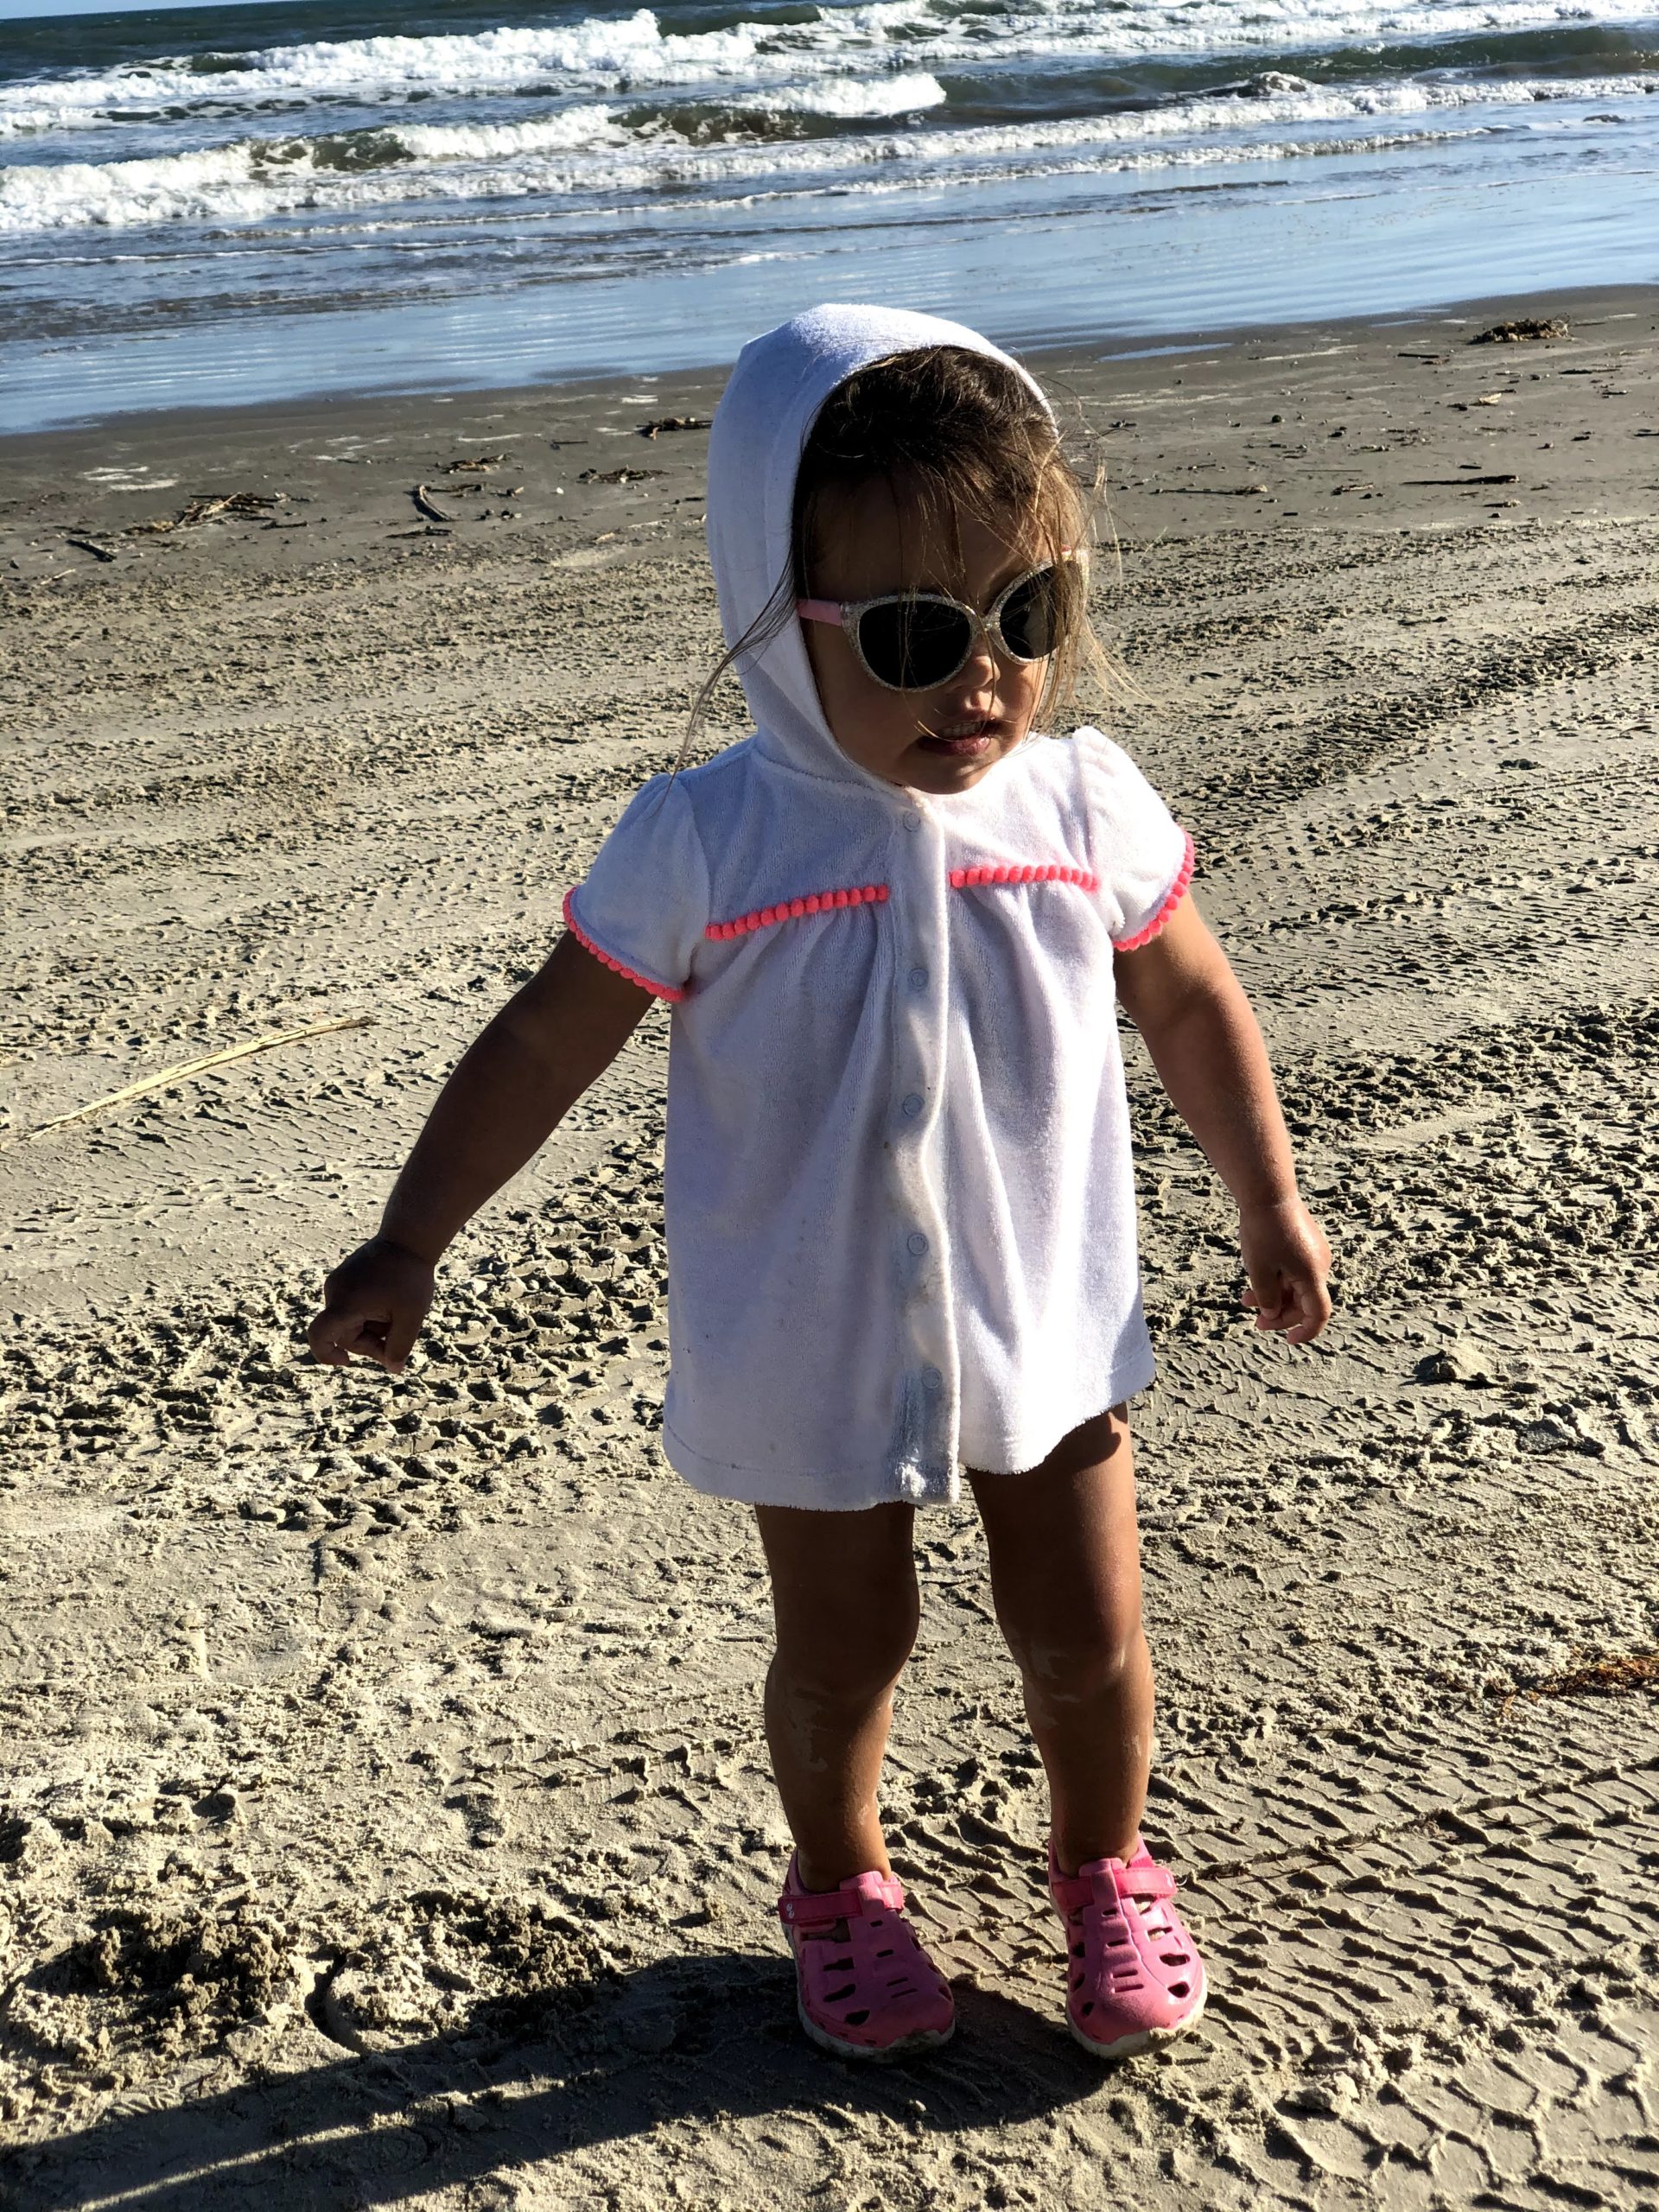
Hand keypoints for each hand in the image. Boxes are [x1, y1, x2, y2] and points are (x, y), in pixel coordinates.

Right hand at [308, 1237, 434, 1373]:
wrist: (409, 1238)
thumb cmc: (411, 1276)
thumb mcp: (411, 1317)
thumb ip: (400, 1346)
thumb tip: (394, 1368)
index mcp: (345, 1303)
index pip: (319, 1336)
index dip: (326, 1356)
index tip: (346, 1363)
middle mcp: (334, 1291)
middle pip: (344, 1334)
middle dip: (371, 1340)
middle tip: (399, 1333)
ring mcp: (338, 1282)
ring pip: (350, 1321)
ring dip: (373, 1325)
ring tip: (396, 1310)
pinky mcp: (345, 1276)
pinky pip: (353, 1306)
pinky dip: (370, 1311)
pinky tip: (390, 1300)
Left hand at [1239, 1196, 1331, 1345]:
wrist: (1268, 1191)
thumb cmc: (1262, 1230)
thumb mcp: (1259, 1270)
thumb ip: (1267, 1298)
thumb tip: (1272, 1314)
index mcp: (1312, 1275)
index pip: (1318, 1314)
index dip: (1306, 1332)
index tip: (1289, 1341)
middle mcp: (1320, 1265)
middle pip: (1305, 1302)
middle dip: (1279, 1313)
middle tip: (1254, 1320)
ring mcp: (1314, 1253)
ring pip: (1297, 1286)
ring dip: (1274, 1296)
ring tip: (1245, 1299)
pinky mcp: (1306, 1243)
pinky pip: (1295, 1271)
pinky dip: (1277, 1280)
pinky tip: (1256, 1277)